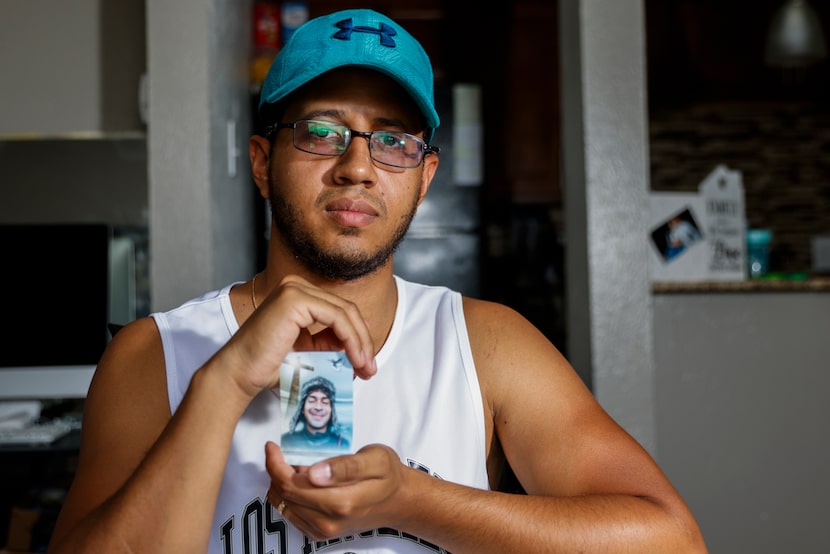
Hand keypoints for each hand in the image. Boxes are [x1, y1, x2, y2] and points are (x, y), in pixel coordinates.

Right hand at [217, 275, 376, 398]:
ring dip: (360, 342)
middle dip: (363, 340)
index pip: (341, 310)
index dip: (359, 336)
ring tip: (364, 368)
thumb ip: (330, 343)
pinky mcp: (294, 299)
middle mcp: (295, 285)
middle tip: (369, 369)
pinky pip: (337, 317)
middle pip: (346, 309)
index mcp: (298, 294)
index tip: (366, 364)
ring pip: (345, 313)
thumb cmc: (269, 365)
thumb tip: (360, 347)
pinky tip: (354, 359)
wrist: (240, 373)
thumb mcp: (309, 351)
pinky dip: (351, 339)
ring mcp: (294, 289)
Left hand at [264, 442, 407, 539]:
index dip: (275, 463)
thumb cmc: (387, 476)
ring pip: (283, 505)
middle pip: (284, 494)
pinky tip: (299, 482)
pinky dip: (288, 496)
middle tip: (280, 451)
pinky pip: (291, 514)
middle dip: (275, 470)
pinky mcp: (320, 534)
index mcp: (341, 501)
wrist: (398, 501)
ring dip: (280, 483)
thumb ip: (345, 466)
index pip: (291, 484)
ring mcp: (324, 531)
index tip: (273, 446)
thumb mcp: (375, 459)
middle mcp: (329, 521)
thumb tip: (313, 473)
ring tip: (291, 465)